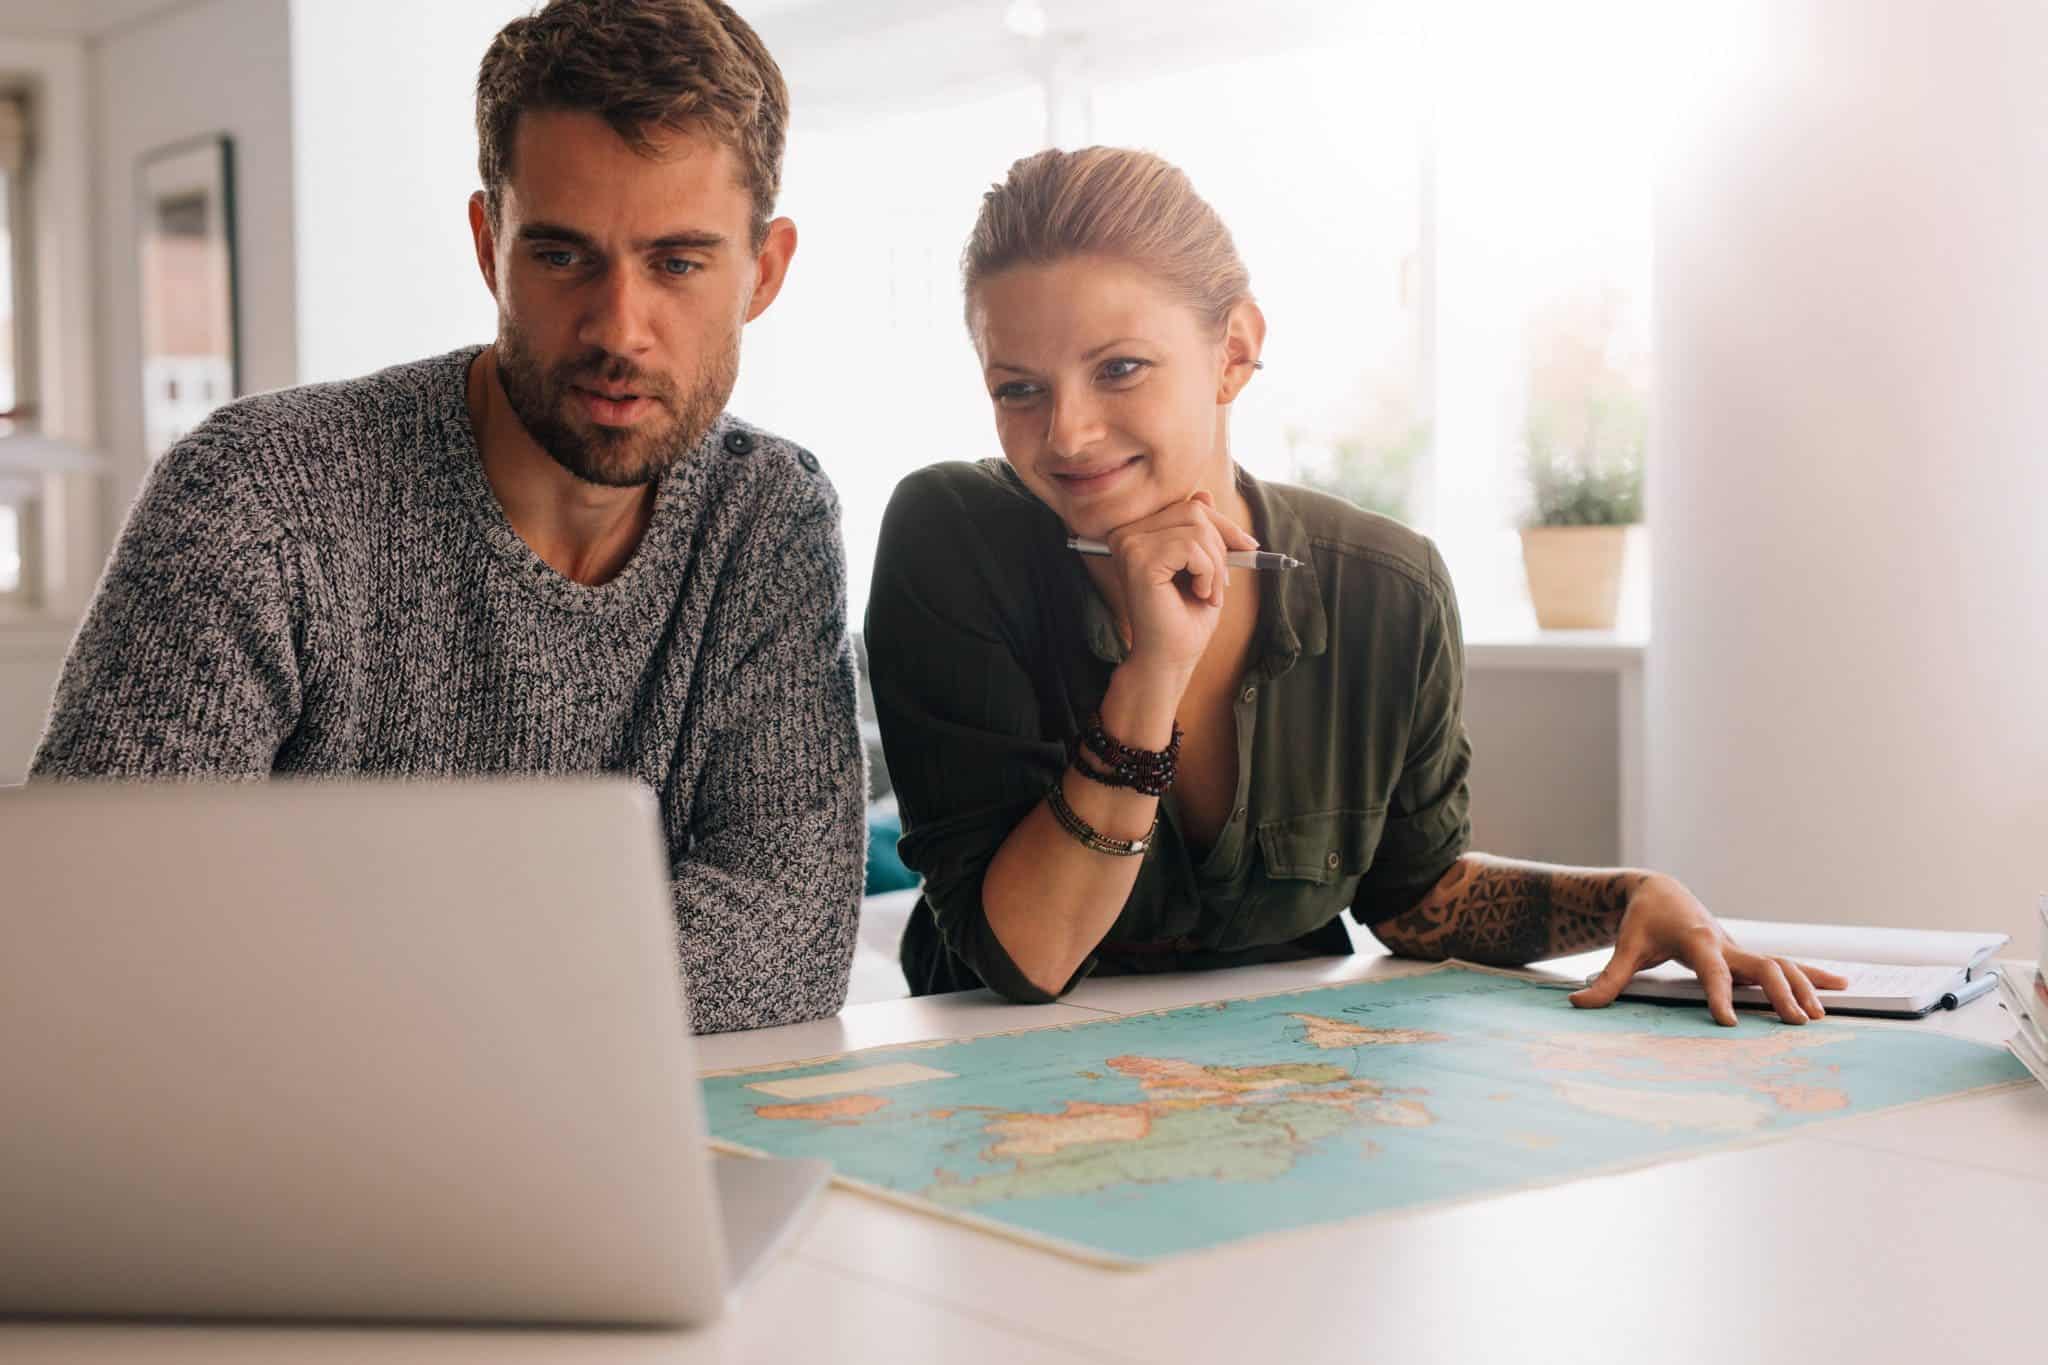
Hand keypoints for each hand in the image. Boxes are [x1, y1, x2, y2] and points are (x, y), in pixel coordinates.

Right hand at [1105, 491, 1259, 678]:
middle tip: (1219, 583)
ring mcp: (1129, 544)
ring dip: (1215, 564)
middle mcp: (1126, 534)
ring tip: (1208, 593)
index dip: (1223, 525)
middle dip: (1221, 545)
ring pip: (1197, 528)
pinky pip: (1193, 547)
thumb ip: (1199, 531)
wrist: (1170, 659)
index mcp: (1136, 533)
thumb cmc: (1184, 617)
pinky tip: (1200, 595)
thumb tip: (1203, 493)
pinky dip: (1208, 572)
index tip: (1248, 546)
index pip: (1189, 505)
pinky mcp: (1140, 560)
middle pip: (1194, 509)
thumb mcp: (1202, 566)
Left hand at [1567, 875, 1850, 1025]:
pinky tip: (1840, 988)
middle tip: (1795, 1024)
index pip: (1711, 970)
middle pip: (1761, 966)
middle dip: (1779, 994)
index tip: (1728, 1023)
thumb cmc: (1641, 921)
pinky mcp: (1745, 954)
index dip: (1719, 995)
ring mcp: (1739, 948)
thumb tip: (1577, 1003)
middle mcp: (1724, 942)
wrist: (1660, 892)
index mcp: (1696, 940)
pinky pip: (1785, 964)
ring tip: (1820, 1018)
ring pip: (1780, 965)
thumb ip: (1606, 979)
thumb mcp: (1623, 948)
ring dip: (1803, 988)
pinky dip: (1812, 975)